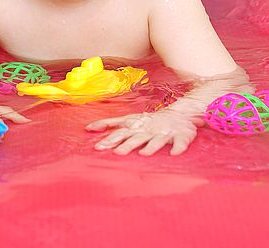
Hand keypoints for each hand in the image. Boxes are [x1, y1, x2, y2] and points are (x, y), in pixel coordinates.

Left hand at [85, 110, 199, 155]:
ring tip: (144, 154)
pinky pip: (180, 143)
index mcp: (136, 128)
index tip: (98, 147)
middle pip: (136, 138)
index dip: (110, 139)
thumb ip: (110, 124)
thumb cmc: (149, 121)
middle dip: (127, 145)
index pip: (120, 133)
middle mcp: (148, 130)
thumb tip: (88, 128)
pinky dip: (178, 148)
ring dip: (151, 147)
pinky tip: (174, 154)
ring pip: (157, 140)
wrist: (178, 115)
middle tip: (118, 153)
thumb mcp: (129, 120)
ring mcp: (164, 133)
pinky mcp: (180, 136)